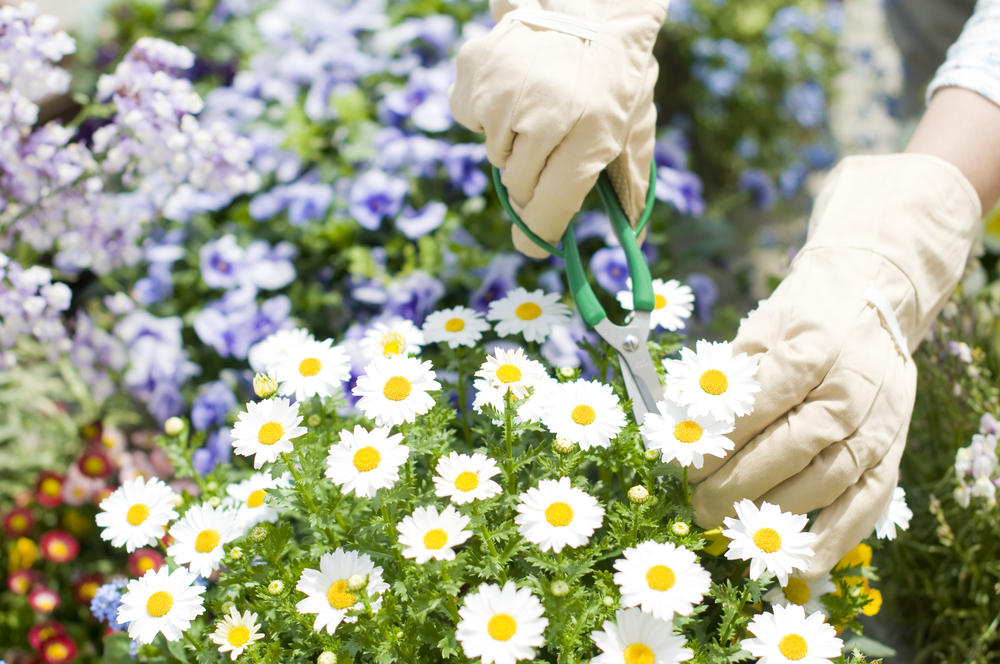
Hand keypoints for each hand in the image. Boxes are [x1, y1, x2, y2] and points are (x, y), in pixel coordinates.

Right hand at [448, 0, 667, 256]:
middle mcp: (545, 113)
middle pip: (518, 185)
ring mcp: (504, 90)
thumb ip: (633, 182)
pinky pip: (469, 118)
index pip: (551, 205)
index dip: (539, 232)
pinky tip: (513, 89)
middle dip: (532, 179)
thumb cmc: (615, 75)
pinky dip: (485, 112)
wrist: (590, 7)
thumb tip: (636, 237)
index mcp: (591, 132)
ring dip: (512, 142)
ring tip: (538, 107)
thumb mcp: (636, 127)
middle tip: (551, 147)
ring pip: (493, 153)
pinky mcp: (475, 68)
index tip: (532, 246)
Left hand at [688, 154, 980, 576]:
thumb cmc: (804, 317)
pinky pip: (866, 504)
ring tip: (730, 523)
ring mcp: (876, 425)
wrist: (875, 300)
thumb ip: (727, 377)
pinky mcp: (891, 452)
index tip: (685, 465)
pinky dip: (835, 538)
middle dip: (736, 485)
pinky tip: (800, 558)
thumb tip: (683, 426)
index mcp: (812, 350)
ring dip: (773, 512)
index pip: (759, 406)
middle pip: (790, 449)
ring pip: (824, 482)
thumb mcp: (760, 328)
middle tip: (697, 505)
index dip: (719, 442)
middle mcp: (851, 390)